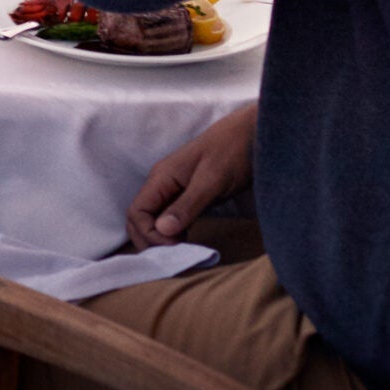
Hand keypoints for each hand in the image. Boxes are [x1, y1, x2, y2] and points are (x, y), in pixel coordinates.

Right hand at [127, 103, 255, 248]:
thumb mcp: (211, 181)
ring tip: (181, 252)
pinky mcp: (188, 195)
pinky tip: (187, 242)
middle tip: (175, 255)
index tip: (174, 247)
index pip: (137, 212)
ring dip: (160, 239)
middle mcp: (162, 184)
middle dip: (149, 240)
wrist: (253, 134)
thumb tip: (162, 231)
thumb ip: (187, 205)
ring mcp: (174, 189)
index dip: (149, 234)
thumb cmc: (232, 152)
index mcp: (161, 177)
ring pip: (153, 220)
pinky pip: (169, 218)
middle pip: (139, 218)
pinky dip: (172, 234)